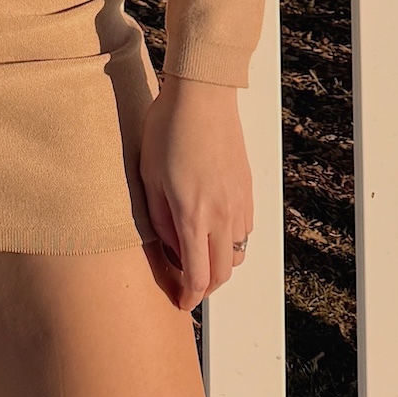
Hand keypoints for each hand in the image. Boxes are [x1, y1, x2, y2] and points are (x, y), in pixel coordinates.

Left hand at [139, 76, 252, 312]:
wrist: (202, 94)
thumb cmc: (168, 128)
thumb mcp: (149, 175)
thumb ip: (159, 218)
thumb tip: (171, 247)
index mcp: (193, 216)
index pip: (198, 275)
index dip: (190, 295)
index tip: (182, 301)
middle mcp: (222, 214)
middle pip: (224, 273)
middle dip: (207, 287)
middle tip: (190, 284)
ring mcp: (239, 201)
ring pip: (239, 253)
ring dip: (222, 264)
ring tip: (201, 255)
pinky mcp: (248, 187)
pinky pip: (246, 229)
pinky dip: (233, 240)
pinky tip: (216, 227)